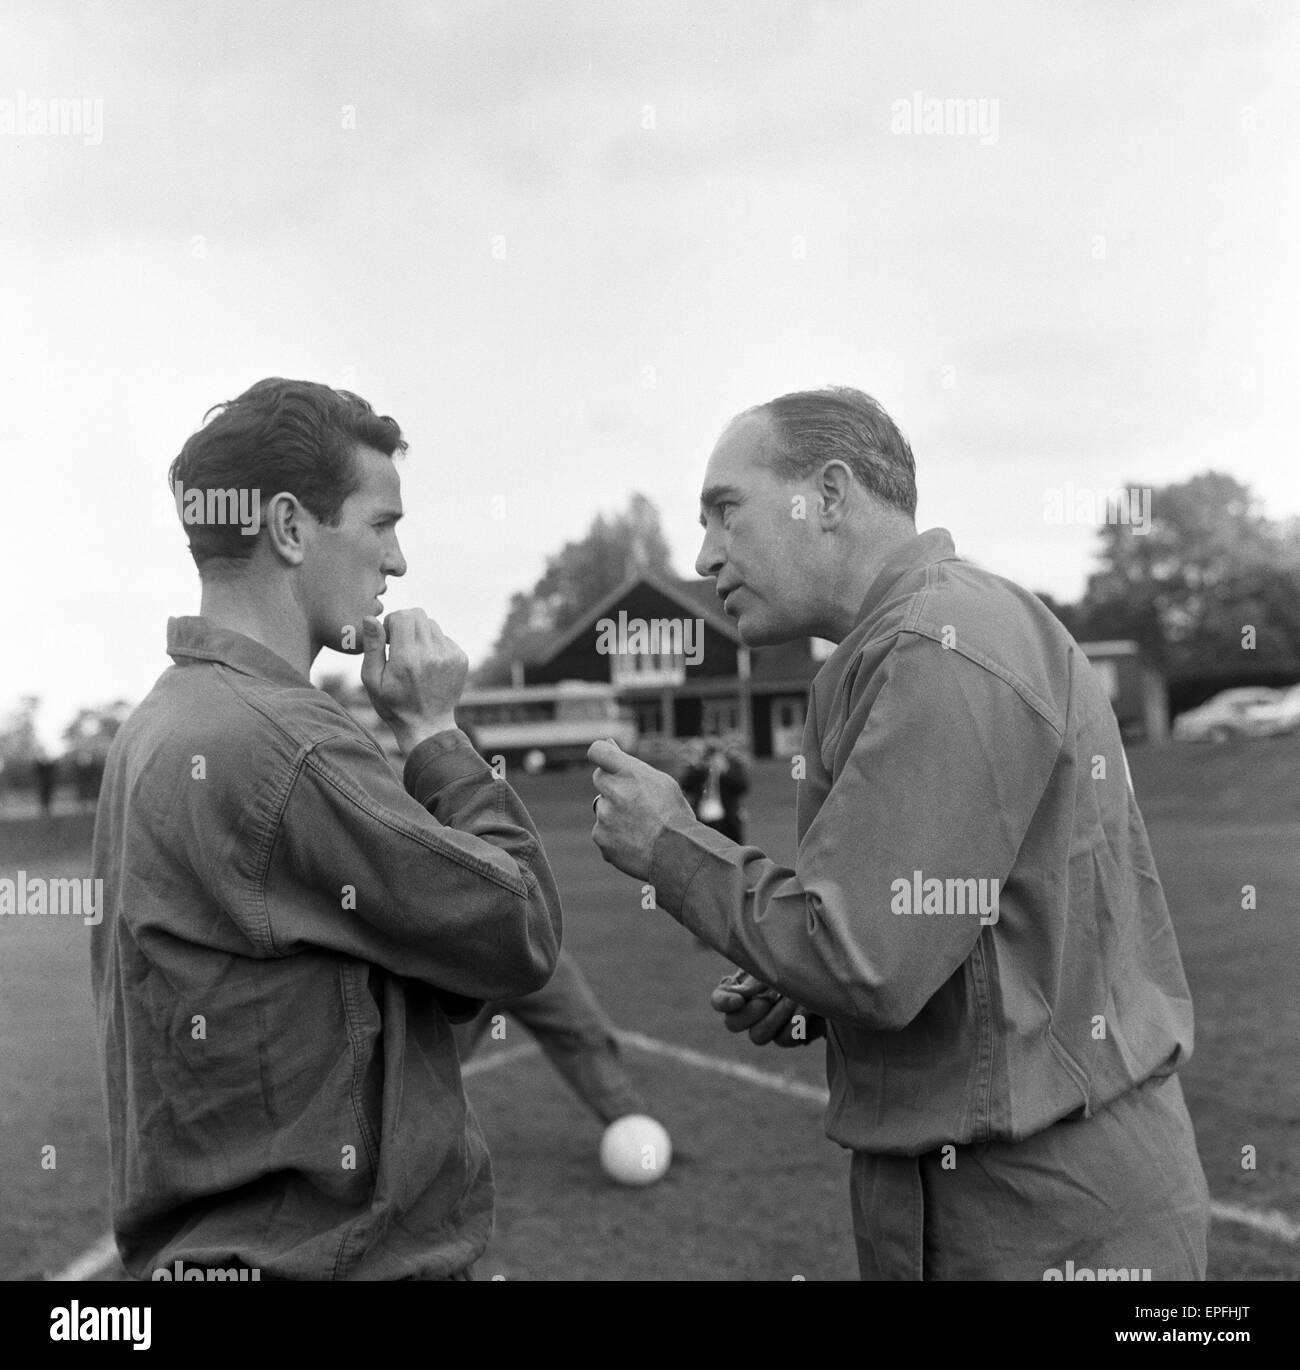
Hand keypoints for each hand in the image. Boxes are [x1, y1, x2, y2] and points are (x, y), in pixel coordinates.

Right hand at [361, 609, 466, 753]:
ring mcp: (449, 656)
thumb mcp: (372, 679)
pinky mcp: (461, 658)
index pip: (402, 615)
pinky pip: (444, 637)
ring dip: (420, 634)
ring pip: (432, 624)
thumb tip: (370, 618)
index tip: (387, 639)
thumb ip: (372, 646)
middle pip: (418, 614)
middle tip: (398, 644)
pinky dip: (433, 645)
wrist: (427, 726)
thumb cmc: (393, 704)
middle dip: (405, 623)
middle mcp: (431, 653)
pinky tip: (427, 664)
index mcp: (406, 658)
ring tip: (413, 656)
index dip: (391, 622)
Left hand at [589, 738, 696, 880]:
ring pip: (603, 808)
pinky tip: (635, 841)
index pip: (598, 750)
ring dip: (615, 814)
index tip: (608, 759)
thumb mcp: (661, 782)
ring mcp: (604, 816)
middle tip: (634, 799)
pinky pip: (603, 832)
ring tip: (640, 826)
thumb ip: (632, 767)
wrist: (676, 854)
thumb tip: (610, 745)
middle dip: (613, 786)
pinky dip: (615, 836)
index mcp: (629, 773)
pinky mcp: (600, 837)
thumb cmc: (673, 815)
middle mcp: (612, 791)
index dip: (603, 753)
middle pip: (600, 779)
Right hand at [709, 970, 825, 1047]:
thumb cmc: (797, 959)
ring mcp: (768, 1025)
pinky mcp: (789, 1035)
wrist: (829, 972)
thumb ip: (756, 973)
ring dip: (775, 1017)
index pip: (719, 1001)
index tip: (738, 1000)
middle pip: (733, 1024)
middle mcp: (749, 1010)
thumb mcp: (774, 960)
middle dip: (751, 1012)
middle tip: (767, 1000)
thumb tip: (741, 994)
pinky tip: (809, 1008)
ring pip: (758, 1036)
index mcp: (739, 988)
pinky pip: (785, 1038)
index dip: (724, 1003)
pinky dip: (797, 1023)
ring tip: (794, 999)